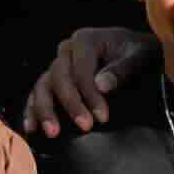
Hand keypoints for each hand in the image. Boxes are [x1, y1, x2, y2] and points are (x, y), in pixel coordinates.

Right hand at [24, 24, 147, 139]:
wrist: (136, 52)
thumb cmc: (139, 53)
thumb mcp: (141, 57)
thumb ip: (123, 69)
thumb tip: (101, 85)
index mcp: (86, 40)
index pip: (81, 70)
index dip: (90, 95)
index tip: (102, 117)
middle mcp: (67, 50)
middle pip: (59, 77)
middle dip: (71, 103)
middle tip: (85, 126)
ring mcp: (59, 64)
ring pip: (44, 85)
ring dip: (45, 110)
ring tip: (53, 133)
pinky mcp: (55, 78)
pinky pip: (39, 92)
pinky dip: (33, 109)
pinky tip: (32, 128)